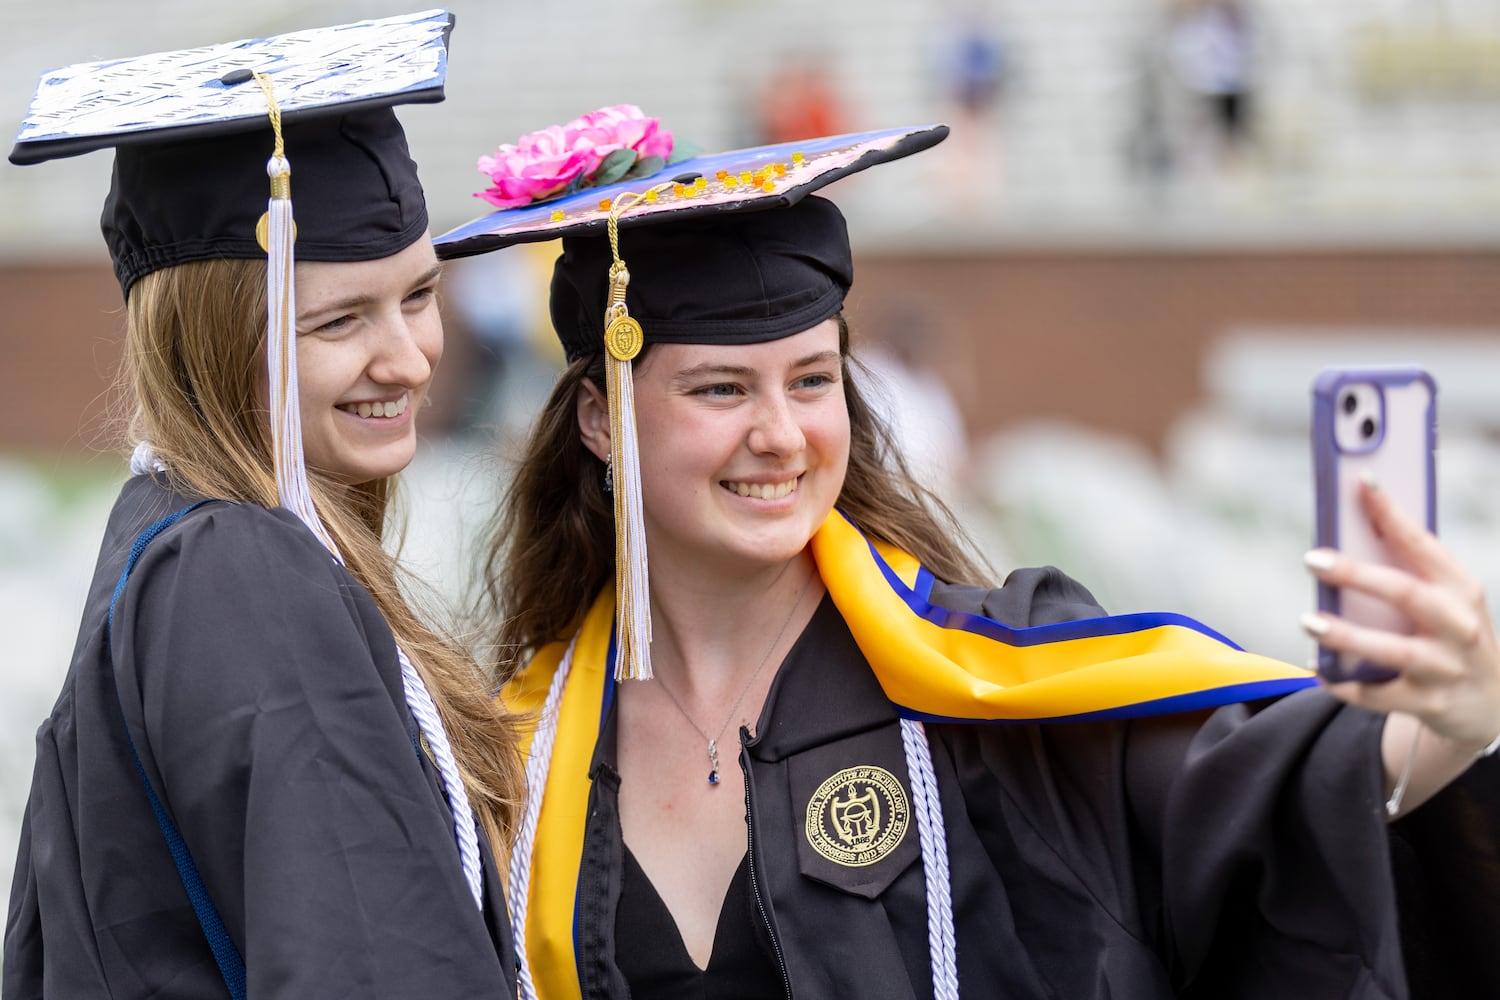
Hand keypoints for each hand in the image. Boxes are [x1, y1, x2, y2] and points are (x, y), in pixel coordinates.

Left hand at [1301, 477, 1499, 756]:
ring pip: (1391, 650)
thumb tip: (1349, 530)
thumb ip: (1408, 571)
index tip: (1362, 484)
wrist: (1490, 705)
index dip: (1393, 514)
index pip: (1424, 544)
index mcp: (1461, 589)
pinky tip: (1318, 668)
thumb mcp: (1447, 600)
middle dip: (1357, 575)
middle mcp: (1458, 626)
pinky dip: (1342, 683)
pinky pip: (1377, 694)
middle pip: (1405, 594)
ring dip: (1345, 635)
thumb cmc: (1452, 635)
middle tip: (1312, 559)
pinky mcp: (1429, 704)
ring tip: (1308, 620)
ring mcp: (1445, 668)